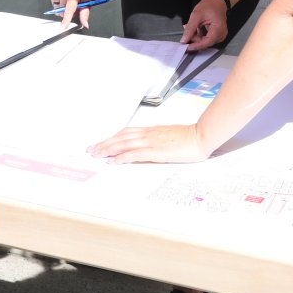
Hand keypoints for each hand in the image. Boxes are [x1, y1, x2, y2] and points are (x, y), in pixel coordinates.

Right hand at [48, 0, 93, 28]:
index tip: (62, 27)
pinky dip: (58, 3)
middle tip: (73, 4)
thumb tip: (85, 25)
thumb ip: (85, 13)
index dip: (66, 20)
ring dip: (62, 8)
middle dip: (67, 12)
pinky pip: (53, 3)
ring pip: (57, 9)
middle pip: (62, 12)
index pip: (69, 10)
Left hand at [90, 123, 209, 163]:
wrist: (200, 136)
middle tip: (92, 149)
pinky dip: (122, 157)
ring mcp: (151, 142)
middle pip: (120, 137)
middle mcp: (148, 134)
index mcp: (151, 131)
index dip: (112, 137)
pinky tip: (113, 161)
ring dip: (108, 149)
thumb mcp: (170, 137)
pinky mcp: (155, 151)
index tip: (102, 142)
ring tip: (96, 154)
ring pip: (123, 144)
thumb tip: (150, 146)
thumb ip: (158, 140)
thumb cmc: (189, 138)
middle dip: (105, 143)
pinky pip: (134, 154)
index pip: (126, 132)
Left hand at [181, 0, 228, 50]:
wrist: (217, 0)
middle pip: (205, 42)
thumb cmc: (209, 5)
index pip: (207, 42)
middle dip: (194, 38)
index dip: (196, 46)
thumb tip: (184, 40)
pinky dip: (199, 34)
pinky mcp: (217, 34)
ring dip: (196, 36)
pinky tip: (194, 28)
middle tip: (186, 31)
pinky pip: (206, 38)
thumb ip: (190, 28)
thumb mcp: (196, 15)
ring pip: (204, 41)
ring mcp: (220, 35)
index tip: (186, 47)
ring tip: (189, 27)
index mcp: (218, 29)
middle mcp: (221, 34)